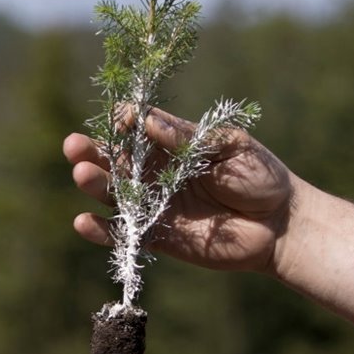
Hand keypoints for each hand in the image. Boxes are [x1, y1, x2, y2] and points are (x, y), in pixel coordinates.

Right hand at [63, 107, 295, 273]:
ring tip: (82, 175)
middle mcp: (155, 170)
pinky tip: (83, 222)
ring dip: (93, 184)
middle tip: (74, 145)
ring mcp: (153, 202)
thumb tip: (148, 122)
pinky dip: (100, 231)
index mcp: (171, 141)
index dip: (123, 120)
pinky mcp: (156, 235)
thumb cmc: (259, 175)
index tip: (121, 119)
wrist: (279, 224)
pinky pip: (122, 233)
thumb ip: (188, 138)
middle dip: (92, 150)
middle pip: (113, 158)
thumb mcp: (229, 147)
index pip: (135, 125)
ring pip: (112, 192)